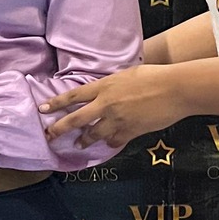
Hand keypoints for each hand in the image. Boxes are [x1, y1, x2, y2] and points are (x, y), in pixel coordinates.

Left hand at [40, 65, 185, 151]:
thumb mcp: (127, 74)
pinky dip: (111, 143)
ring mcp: (117, 119)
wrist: (175, 89)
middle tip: (49, 135)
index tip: (43, 109)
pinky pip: (115, 141)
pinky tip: (109, 144)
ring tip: (79, 144)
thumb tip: (104, 92)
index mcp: (105, 86)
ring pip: (94, 134)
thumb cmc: (154, 76)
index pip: (74, 96)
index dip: (56, 103)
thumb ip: (112, 85)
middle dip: (60, 128)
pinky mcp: (130, 131)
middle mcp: (107, 104)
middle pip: (77, 119)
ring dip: (85, 140)